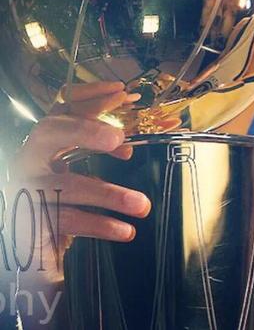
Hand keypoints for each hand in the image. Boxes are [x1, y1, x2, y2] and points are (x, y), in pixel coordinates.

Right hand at [9, 81, 150, 283]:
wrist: (29, 247)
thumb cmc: (60, 198)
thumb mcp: (78, 167)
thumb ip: (99, 149)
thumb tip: (130, 142)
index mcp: (45, 141)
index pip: (62, 106)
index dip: (89, 95)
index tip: (119, 91)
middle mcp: (29, 159)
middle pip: (50, 132)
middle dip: (85, 130)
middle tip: (118, 138)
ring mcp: (25, 190)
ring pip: (67, 185)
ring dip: (110, 195)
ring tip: (142, 205)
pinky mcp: (29, 222)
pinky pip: (68, 220)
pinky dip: (101, 225)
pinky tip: (126, 230)